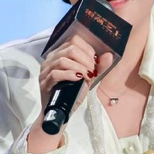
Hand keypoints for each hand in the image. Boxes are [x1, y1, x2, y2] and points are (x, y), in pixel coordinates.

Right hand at [28, 36, 113, 151]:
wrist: (61, 112)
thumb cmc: (73, 93)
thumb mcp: (88, 78)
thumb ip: (99, 67)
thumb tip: (109, 55)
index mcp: (60, 53)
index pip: (73, 40)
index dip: (87, 49)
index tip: (95, 62)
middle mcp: (50, 59)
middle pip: (70, 49)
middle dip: (86, 59)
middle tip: (92, 72)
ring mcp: (45, 71)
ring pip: (62, 60)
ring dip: (80, 67)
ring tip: (87, 77)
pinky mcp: (44, 83)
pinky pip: (55, 74)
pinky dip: (70, 75)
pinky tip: (78, 79)